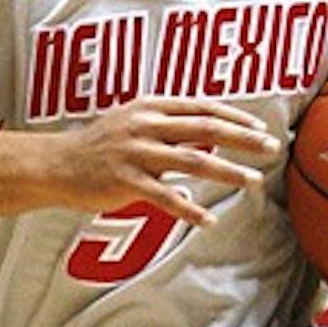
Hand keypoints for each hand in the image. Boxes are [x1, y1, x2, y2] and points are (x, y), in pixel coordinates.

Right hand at [55, 97, 281, 227]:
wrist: (56, 163)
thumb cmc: (99, 145)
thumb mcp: (133, 121)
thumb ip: (168, 126)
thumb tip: (208, 138)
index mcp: (151, 107)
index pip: (203, 107)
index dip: (235, 116)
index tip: (260, 127)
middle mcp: (146, 125)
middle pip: (206, 128)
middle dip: (243, 138)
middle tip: (271, 147)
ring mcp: (136, 153)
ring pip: (193, 160)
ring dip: (228, 172)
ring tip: (253, 181)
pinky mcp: (126, 181)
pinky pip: (165, 197)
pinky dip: (189, 209)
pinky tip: (209, 220)